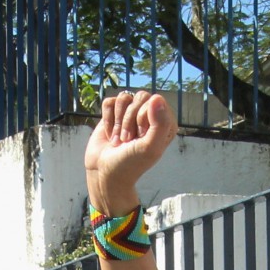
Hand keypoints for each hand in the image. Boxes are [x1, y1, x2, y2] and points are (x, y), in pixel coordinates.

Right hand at [85, 92, 177, 216]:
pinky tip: (110, 134)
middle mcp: (149, 116)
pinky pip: (109, 102)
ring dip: (118, 122)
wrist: (104, 173)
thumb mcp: (150, 148)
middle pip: (141, 96)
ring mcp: (130, 113)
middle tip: (128, 140)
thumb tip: (156, 97)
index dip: (144, 117)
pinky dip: (107, 120)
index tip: (140, 137)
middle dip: (130, 119)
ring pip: (124, 98)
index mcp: (165, 123)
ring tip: (119, 140)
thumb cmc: (130, 164)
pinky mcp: (113, 114)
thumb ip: (160, 124)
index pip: (156, 101)